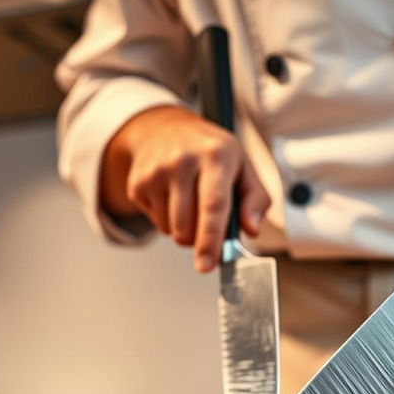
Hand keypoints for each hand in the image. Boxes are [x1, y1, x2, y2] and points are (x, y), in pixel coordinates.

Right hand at [100, 106, 270, 272]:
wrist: (166, 129)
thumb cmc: (212, 153)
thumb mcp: (243, 166)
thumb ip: (256, 199)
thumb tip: (251, 229)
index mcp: (215, 155)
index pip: (213, 205)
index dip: (211, 239)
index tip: (207, 265)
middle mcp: (182, 160)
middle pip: (188, 227)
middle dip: (201, 239)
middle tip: (208, 222)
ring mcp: (155, 172)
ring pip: (172, 231)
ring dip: (185, 231)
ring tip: (191, 203)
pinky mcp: (137, 183)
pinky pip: (157, 225)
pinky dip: (169, 221)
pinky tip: (173, 197)